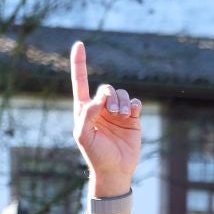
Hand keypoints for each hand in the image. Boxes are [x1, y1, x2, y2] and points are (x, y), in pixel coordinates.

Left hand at [71, 42, 140, 193]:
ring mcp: (117, 112)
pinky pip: (135, 101)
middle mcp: (101, 108)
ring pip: (122, 93)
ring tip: (121, 117)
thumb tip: (99, 98)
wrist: (115, 170)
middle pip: (107, 88)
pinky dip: (134, 105)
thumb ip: (87, 114)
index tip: (79, 44)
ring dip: (122, 102)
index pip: (81, 82)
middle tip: (112, 111)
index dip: (80, 63)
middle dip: (110, 96)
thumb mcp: (83, 135)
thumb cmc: (95, 154)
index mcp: (85, 110)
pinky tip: (131, 115)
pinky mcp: (131, 117)